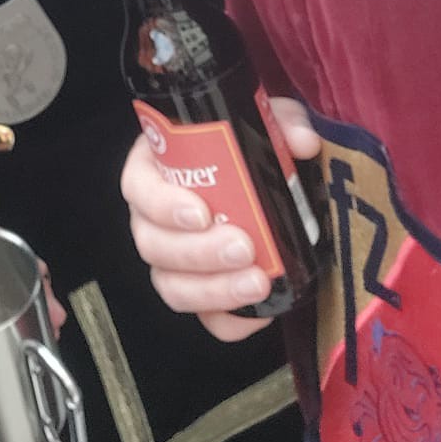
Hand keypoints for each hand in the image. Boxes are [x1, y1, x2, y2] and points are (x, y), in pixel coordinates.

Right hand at [121, 96, 318, 340]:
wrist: (261, 177)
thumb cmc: (242, 145)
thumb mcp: (261, 120)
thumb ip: (281, 121)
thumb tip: (302, 143)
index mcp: (154, 168)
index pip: (138, 188)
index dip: (161, 205)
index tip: (201, 212)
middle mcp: (153, 218)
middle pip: (154, 244)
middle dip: (198, 253)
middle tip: (243, 247)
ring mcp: (172, 259)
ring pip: (172, 285)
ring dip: (213, 289)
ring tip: (257, 282)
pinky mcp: (199, 290)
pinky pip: (203, 317)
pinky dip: (228, 321)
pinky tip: (260, 312)